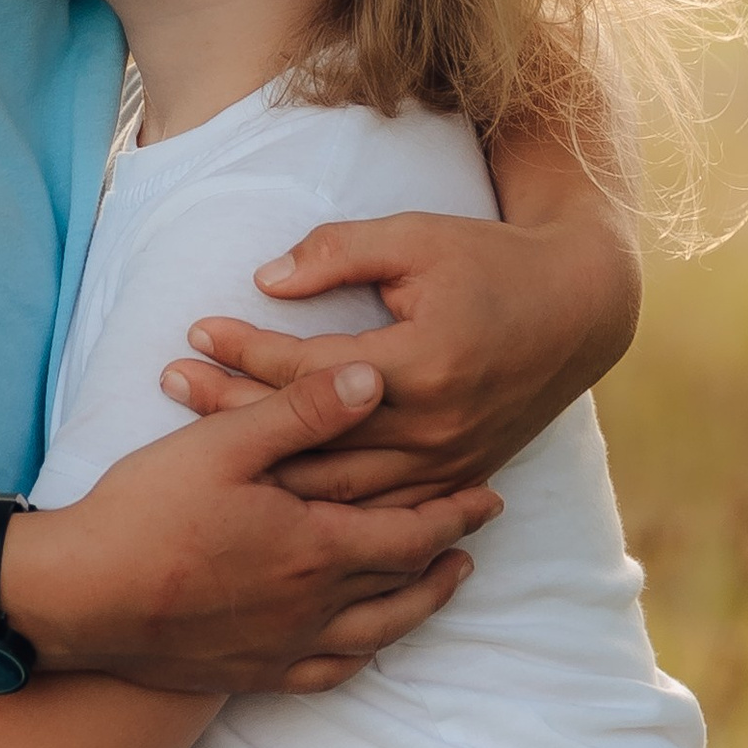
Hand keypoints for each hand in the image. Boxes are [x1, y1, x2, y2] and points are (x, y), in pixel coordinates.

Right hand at [8, 362, 498, 696]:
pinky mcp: (248, 674)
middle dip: (447, 555)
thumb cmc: (142, 515)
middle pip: (404, 586)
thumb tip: (376, 379)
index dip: (455, 514)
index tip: (489, 498)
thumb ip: (304, 410)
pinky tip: (363, 647)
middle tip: (476, 534)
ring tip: (441, 584)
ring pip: (376, 634)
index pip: (412, 533)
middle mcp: (312, 609)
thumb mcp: (223, 444)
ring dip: (418, 606)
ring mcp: (282, 648)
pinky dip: (360, 657)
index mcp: (316, 549)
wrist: (74, 599)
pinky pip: (326, 675)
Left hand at [161, 199, 641, 498]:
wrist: (578, 308)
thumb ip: (337, 252)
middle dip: (230, 414)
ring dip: (266, 466)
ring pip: (339, 487)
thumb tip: (265, 278)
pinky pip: (379, 510)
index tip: (194, 330)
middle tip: (169, 387)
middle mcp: (434, 426)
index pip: (308, 370)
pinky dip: (323, 505)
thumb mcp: (415, 236)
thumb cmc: (491, 261)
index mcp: (422, 364)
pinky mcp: (458, 477)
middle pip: (310, 438)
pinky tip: (275, 494)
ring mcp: (448, 462)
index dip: (245, 349)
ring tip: (200, 440)